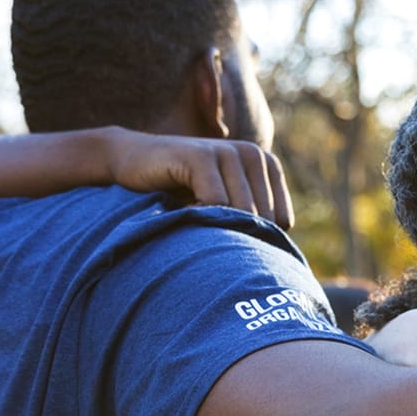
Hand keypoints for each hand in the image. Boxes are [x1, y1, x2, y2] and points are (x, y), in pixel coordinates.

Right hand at [103, 130, 291, 227]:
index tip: (225, 228)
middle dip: (235, 233)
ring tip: (196, 217)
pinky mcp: (201, 156)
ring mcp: (228, 152)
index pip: (282, 221)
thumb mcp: (226, 203)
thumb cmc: (182, 190)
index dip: (254, 236)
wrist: (134, 160)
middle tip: (208, 226)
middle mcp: (253, 154)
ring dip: (216, 226)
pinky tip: (184, 210)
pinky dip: (199, 216)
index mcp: (267, 164)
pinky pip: (214, 202)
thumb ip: (254, 221)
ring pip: (241, 212)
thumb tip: (280, 263)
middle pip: (262, 219)